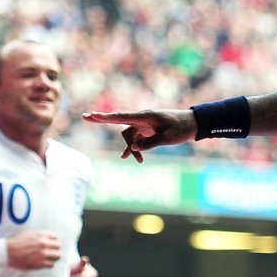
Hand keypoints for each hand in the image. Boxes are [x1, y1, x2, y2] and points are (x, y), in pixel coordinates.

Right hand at [6, 230, 61, 269]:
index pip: (56, 237)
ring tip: (48, 258)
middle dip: (55, 249)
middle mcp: (43, 244)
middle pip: (58, 247)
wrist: (7, 252)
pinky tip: (43, 263)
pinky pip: (51, 265)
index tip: (51, 244)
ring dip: (53, 257)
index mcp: (41, 235)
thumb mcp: (28, 234)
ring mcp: (42, 254)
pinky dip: (49, 264)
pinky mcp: (40, 263)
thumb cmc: (16, 242)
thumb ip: (40, 235)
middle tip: (50, 252)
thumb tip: (49, 239)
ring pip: (57, 256)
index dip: (54, 241)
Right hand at [82, 109, 197, 161]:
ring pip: (129, 137)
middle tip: (85, 117)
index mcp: (144, 116)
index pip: (121, 117)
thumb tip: (132, 149)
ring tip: (139, 161)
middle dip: (103, 121)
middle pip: (119, 123)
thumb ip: (149, 143)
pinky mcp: (146, 131)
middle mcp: (141, 119)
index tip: (92, 115)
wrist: (192, 125)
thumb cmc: (180, 128)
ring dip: (131, 149)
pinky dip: (136, 149)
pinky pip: (135, 140)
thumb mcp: (166, 138)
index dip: (105, 117)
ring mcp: (142, 125)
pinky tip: (137, 160)